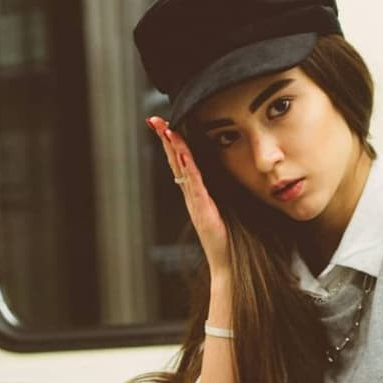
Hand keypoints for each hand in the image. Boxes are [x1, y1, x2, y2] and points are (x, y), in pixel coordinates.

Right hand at [147, 117, 230, 276]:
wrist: (227, 262)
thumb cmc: (227, 237)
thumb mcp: (222, 207)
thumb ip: (217, 191)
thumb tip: (223, 172)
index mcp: (195, 192)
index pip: (181, 161)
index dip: (172, 142)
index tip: (164, 123)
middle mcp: (191, 195)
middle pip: (175, 161)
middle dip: (165, 139)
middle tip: (154, 120)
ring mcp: (195, 202)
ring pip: (182, 170)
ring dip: (175, 149)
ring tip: (168, 131)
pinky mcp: (203, 210)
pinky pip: (195, 186)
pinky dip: (189, 170)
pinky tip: (184, 156)